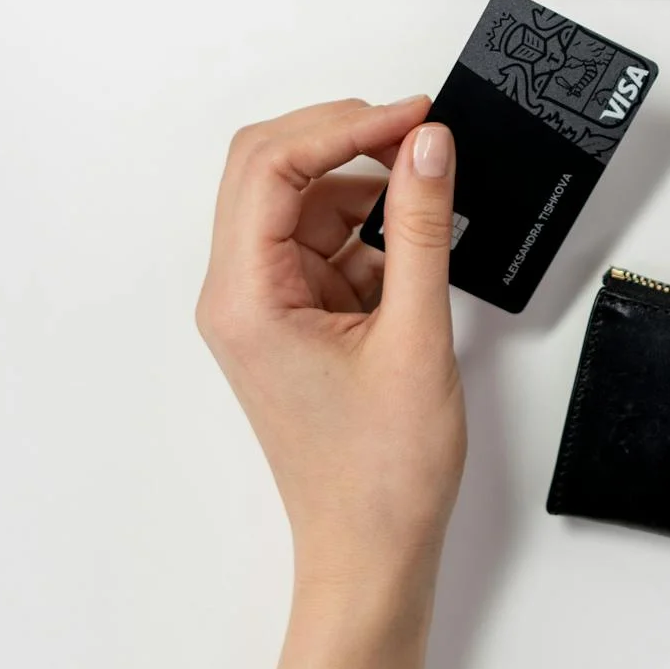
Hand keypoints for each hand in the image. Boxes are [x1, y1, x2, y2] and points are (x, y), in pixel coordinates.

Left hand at [196, 95, 464, 608]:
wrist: (371, 552)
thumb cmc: (380, 474)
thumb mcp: (416, 334)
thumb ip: (421, 227)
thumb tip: (428, 146)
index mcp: (245, 298)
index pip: (271, 167)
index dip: (344, 125)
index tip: (414, 116)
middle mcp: (238, 295)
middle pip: (270, 169)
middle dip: (344, 139)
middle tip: (417, 132)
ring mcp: (264, 306)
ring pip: (300, 202)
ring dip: (362, 186)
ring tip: (430, 194)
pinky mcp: (294, 318)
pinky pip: (324, 242)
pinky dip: (370, 230)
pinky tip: (416, 244)